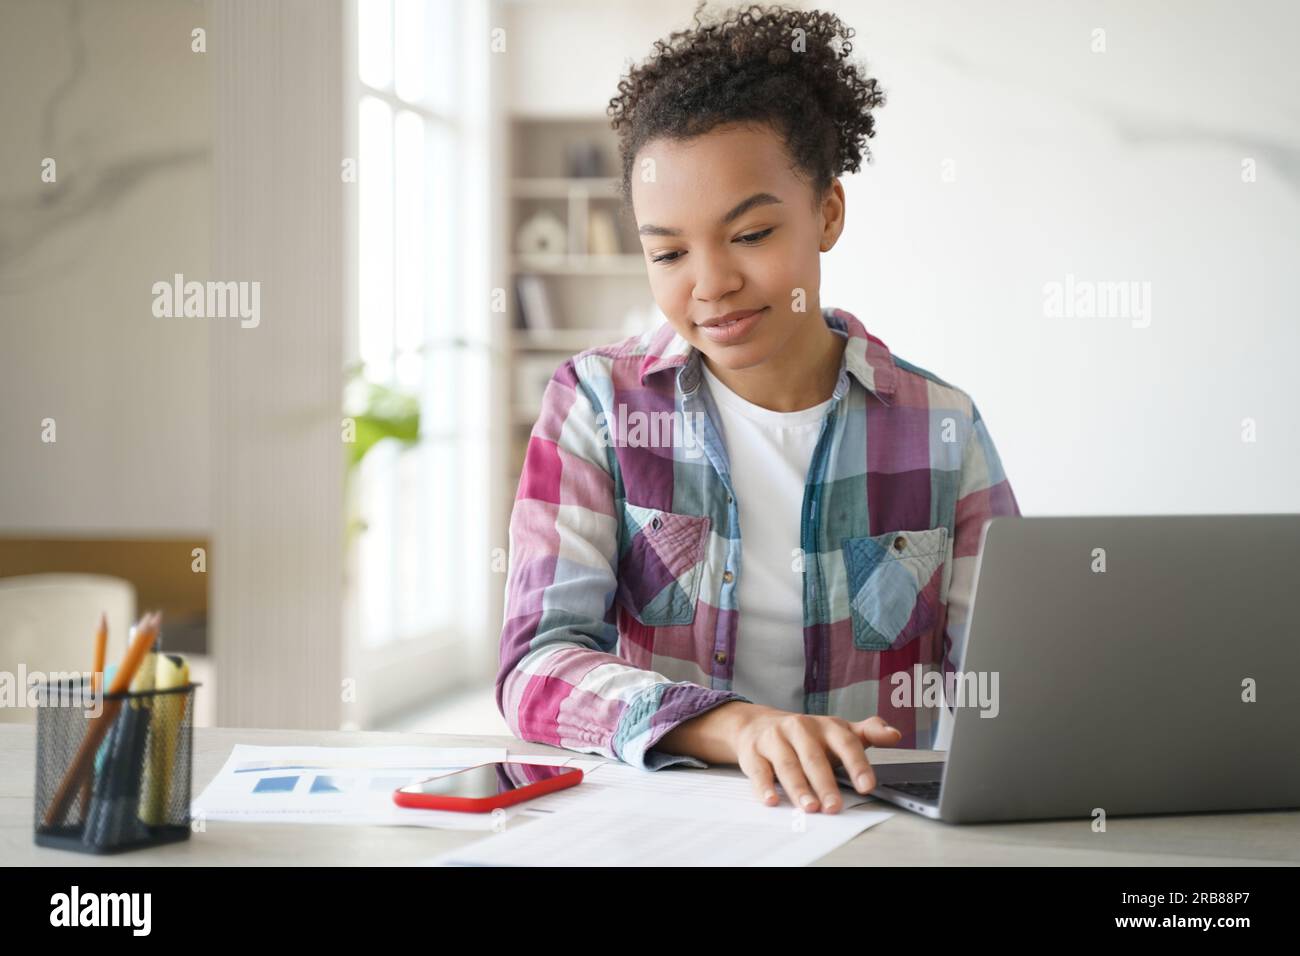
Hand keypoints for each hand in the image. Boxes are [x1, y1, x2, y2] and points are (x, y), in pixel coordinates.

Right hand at [732, 707, 902, 812]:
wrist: (757, 724)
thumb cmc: (805, 735)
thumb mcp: (837, 731)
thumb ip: (868, 733)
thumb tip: (895, 734)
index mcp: (825, 726)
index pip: (845, 743)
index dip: (857, 764)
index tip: (867, 785)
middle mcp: (799, 728)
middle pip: (814, 757)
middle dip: (825, 783)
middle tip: (834, 806)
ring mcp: (774, 739)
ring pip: (787, 764)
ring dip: (798, 788)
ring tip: (810, 808)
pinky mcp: (753, 752)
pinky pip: (759, 770)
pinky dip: (764, 786)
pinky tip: (772, 800)